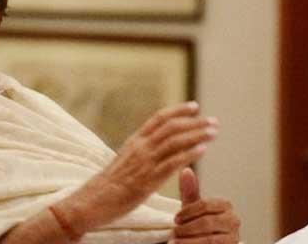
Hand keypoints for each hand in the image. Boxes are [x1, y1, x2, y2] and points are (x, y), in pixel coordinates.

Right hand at [70, 102, 218, 231]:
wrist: (93, 200)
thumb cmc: (109, 184)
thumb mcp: (125, 159)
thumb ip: (141, 151)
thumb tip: (157, 145)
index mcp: (135, 140)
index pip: (159, 118)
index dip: (178, 110)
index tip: (195, 106)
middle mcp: (140, 147)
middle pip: (172, 127)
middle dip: (195, 122)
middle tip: (213, 121)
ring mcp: (144, 162)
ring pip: (175, 142)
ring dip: (197, 135)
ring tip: (214, 132)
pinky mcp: (148, 179)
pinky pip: (172, 163)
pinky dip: (189, 153)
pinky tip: (203, 149)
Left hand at [171, 167, 240, 243]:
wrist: (207, 243)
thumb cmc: (200, 223)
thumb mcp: (193, 207)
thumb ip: (190, 190)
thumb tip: (185, 170)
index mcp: (225, 205)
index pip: (205, 205)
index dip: (188, 212)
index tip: (175, 219)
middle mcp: (233, 220)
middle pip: (207, 222)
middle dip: (187, 228)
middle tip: (173, 232)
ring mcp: (234, 236)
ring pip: (209, 239)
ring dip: (189, 241)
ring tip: (174, 242)